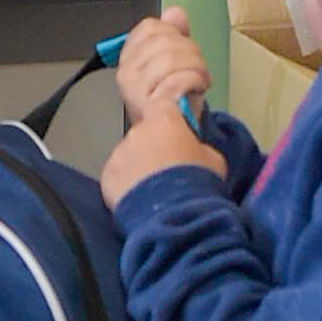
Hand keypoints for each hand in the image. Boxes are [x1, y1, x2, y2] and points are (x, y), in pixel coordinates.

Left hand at [101, 97, 225, 209]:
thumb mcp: (214, 160)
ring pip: (130, 156)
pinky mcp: (107, 178)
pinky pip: (118, 177)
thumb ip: (200, 148)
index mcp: (164, 121)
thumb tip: (195, 151)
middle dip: (154, 147)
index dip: (169, 119)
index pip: (163, 105)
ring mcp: (119, 154)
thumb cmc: (197, 184)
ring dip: (140, 167)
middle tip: (169, 169)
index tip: (176, 132)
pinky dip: (127, 186)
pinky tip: (141, 200)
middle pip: (145, 134)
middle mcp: (137, 132)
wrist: (175, 215)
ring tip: (156, 190)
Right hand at [116, 6, 210, 124]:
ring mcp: (137, 90)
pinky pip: (177, 79)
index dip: (174, 34)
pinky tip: (198, 86)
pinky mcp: (151, 105)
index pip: (150, 27)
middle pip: (164, 41)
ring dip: (196, 66)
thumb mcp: (174, 61)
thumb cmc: (173, 98)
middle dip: (190, 51)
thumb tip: (174, 12)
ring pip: (171, 57)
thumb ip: (174, 34)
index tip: (181, 49)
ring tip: (199, 78)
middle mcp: (127, 72)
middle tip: (197, 67)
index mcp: (130, 56)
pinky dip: (195, 80)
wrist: (175, 131)